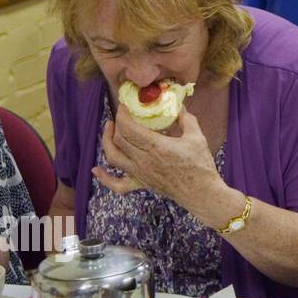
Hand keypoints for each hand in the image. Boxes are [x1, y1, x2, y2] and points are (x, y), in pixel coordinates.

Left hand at [95, 104, 228, 220]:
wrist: (201, 192)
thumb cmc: (200, 164)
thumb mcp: (196, 137)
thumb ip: (186, 119)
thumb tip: (179, 106)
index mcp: (156, 146)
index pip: (129, 128)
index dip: (123, 115)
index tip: (124, 106)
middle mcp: (143, 160)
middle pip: (119, 139)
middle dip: (117, 124)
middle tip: (122, 116)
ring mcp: (139, 173)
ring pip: (113, 157)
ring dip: (107, 142)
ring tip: (109, 130)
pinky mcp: (141, 184)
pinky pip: (117, 184)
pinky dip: (104, 178)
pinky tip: (96, 170)